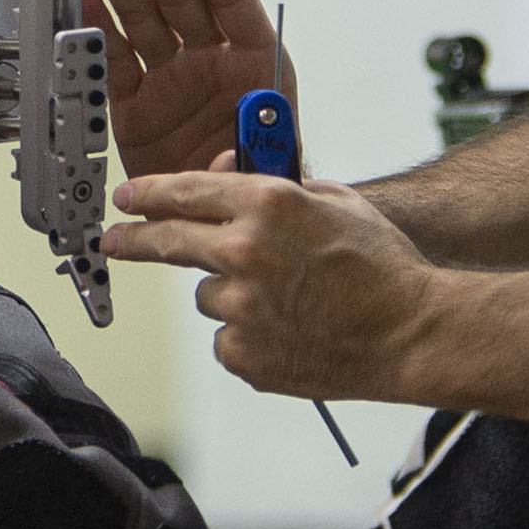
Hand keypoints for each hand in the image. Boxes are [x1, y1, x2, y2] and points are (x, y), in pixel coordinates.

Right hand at [82, 0, 294, 184]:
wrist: (225, 225)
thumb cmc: (256, 185)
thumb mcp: (263, 173)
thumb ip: (243, 163)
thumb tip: (223, 157)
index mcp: (255, 65)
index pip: (232, 0)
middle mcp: (211, 63)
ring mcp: (171, 80)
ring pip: (143, 19)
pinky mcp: (136, 104)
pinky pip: (115, 60)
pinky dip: (97, 30)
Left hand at [100, 165, 435, 399]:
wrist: (413, 332)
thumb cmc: (384, 267)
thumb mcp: (337, 202)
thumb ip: (280, 186)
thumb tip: (233, 175)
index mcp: (268, 204)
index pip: (185, 190)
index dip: (149, 193)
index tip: (127, 198)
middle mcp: (245, 251)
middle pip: (167, 241)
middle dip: (134, 240)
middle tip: (114, 241)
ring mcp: (241, 306)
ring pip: (207, 295)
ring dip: (230, 295)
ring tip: (285, 302)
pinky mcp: (244, 353)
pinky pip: (226, 338)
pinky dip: (247, 336)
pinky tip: (289, 332)